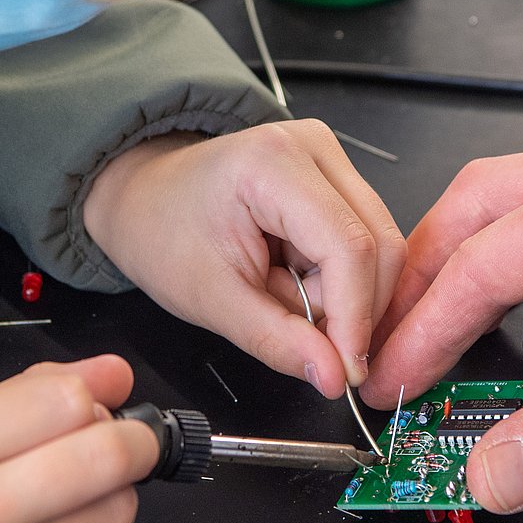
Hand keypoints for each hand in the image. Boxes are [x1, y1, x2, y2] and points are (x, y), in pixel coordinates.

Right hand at [0, 357, 156, 522]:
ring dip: (113, 494)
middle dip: (134, 439)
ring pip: (119, 509)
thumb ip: (16, 405)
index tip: (105, 395)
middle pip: (107, 454)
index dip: (97, 390)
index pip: (62, 400)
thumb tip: (110, 374)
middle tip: (127, 442)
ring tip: (71, 500)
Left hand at [83, 121, 405, 396]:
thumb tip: (334, 376)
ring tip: (285, 299)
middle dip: (352, 309)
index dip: (355, 316)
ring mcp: (328, 157)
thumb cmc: (164, 234)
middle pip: (378, 245)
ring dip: (344, 295)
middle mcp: (312, 147)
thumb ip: (278, 340)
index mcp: (273, 163)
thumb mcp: (212, 301)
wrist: (144, 199)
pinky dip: (339, 280)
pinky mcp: (335, 176)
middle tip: (310, 343)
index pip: (349, 246)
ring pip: (378, 248)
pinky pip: (365, 243)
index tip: (346, 370)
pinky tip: (296, 281)